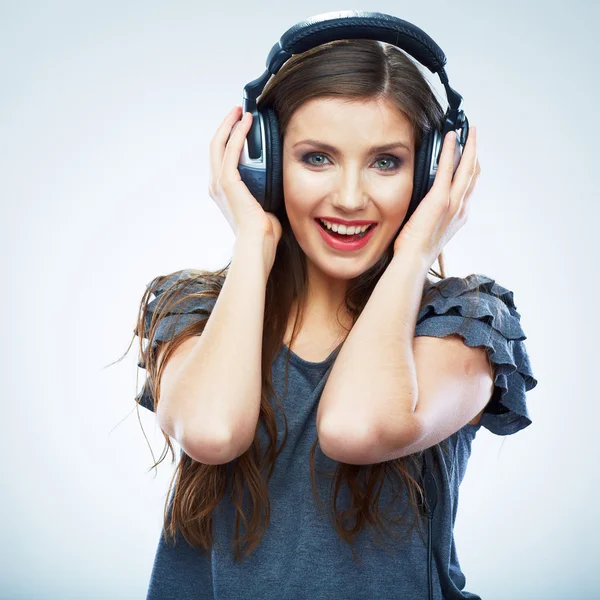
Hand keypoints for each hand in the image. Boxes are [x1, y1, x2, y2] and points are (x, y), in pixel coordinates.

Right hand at [208, 106, 281, 243]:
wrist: (258, 243)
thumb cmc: (264, 232)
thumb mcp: (265, 205)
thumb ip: (266, 191)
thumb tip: (280, 181)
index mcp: (223, 191)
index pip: (221, 158)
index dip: (229, 138)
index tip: (241, 124)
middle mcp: (215, 186)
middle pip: (215, 146)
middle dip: (226, 126)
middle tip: (239, 111)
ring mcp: (219, 183)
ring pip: (218, 143)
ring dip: (230, 124)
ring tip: (242, 110)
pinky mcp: (227, 181)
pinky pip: (230, 150)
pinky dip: (238, 133)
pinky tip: (247, 121)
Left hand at [392, 127, 480, 269]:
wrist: (413, 260)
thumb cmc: (415, 248)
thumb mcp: (429, 227)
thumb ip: (432, 212)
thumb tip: (424, 200)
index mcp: (459, 215)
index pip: (469, 185)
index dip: (471, 166)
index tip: (470, 152)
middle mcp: (461, 208)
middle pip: (474, 173)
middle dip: (475, 151)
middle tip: (473, 133)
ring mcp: (453, 203)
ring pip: (467, 168)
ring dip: (469, 146)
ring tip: (468, 130)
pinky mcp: (440, 200)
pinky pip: (448, 170)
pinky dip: (451, 151)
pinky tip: (452, 137)